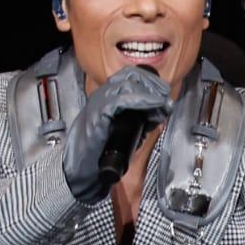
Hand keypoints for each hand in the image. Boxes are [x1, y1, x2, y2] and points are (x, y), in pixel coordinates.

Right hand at [62, 66, 170, 201]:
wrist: (79, 167)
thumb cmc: (99, 151)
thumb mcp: (124, 131)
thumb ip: (139, 120)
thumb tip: (158, 114)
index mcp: (107, 98)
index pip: (129, 77)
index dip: (149, 80)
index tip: (164, 90)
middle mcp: (102, 97)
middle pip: (129, 77)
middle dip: (152, 84)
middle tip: (165, 95)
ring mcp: (99, 104)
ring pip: (126, 86)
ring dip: (149, 92)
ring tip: (162, 101)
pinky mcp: (98, 115)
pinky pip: (120, 101)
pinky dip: (140, 100)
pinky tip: (152, 105)